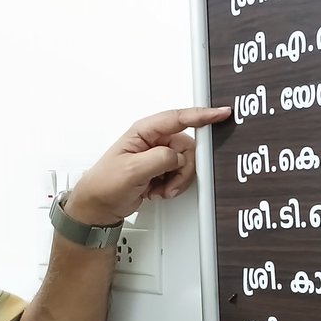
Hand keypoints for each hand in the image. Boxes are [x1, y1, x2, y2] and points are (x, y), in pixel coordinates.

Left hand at [66, 106, 231, 225]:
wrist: (99, 206)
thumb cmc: (105, 184)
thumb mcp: (132, 170)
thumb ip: (159, 159)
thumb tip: (179, 157)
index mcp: (144, 132)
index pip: (178, 118)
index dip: (202, 115)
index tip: (221, 113)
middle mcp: (153, 141)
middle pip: (187, 148)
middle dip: (183, 169)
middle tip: (170, 184)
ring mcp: (157, 156)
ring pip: (186, 164)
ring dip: (177, 181)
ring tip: (160, 190)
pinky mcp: (160, 170)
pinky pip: (180, 175)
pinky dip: (173, 186)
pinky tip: (158, 191)